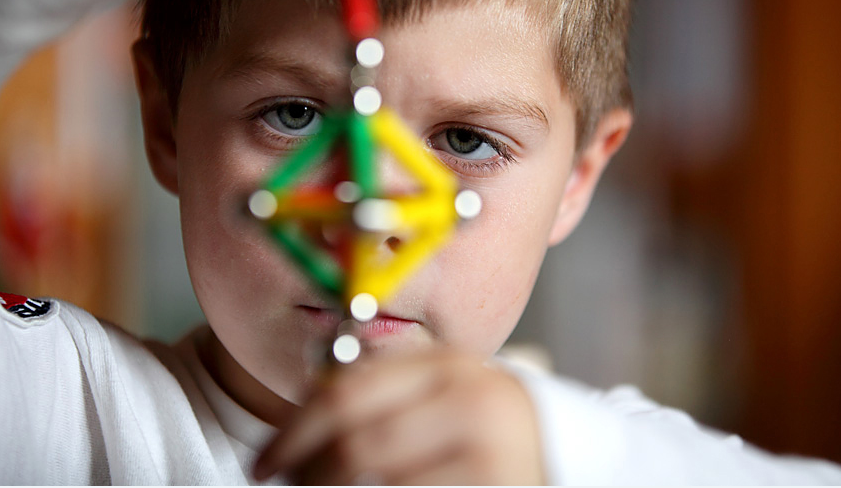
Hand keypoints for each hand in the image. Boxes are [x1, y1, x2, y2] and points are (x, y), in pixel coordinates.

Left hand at [254, 350, 546, 484]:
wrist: (573, 453)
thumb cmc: (493, 427)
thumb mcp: (446, 393)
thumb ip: (389, 392)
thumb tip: (302, 415)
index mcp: (451, 365)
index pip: (350, 390)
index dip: (296, 427)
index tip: (267, 456)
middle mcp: (471, 400)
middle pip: (357, 439)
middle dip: (305, 468)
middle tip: (280, 480)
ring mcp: (488, 451)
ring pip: (375, 478)